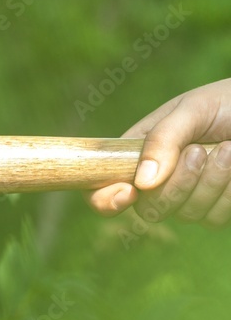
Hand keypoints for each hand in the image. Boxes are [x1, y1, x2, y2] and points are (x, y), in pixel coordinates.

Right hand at [87, 78, 230, 224]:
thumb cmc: (228, 101)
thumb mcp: (191, 109)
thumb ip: (163, 140)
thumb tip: (142, 183)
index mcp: (138, 154)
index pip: (102, 188)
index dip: (104, 199)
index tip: (129, 192)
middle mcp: (159, 181)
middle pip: (148, 210)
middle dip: (177, 185)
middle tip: (198, 152)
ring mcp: (189, 197)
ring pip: (186, 215)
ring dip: (211, 183)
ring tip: (229, 148)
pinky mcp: (218, 208)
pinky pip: (215, 217)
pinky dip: (229, 191)